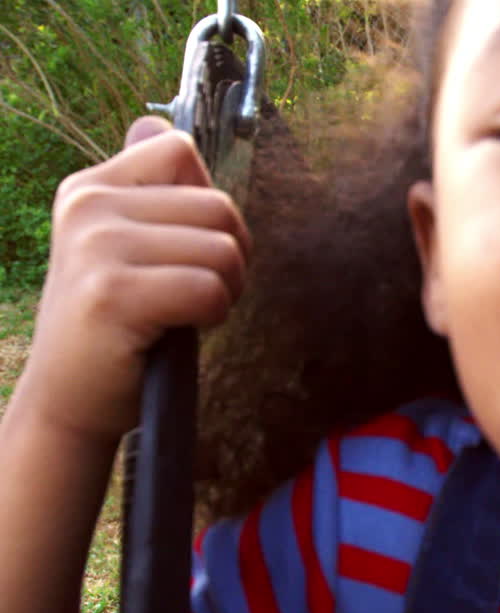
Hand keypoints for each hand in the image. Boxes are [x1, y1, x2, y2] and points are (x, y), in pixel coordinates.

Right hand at [16, 116, 250, 442]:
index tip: (185, 248)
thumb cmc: (115, 327)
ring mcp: (96, 248)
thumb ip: (145, 188)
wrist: (69, 401)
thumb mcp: (122, 246)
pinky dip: (212, 316)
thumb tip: (154, 122)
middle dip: (230, 256)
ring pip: (223, 248)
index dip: (209, 205)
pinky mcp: (112, 294)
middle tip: (193, 294)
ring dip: (225, 289)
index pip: (180, 150)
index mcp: (91, 188)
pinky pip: (210, 288)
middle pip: (218, 205)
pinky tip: (176, 331)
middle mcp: (88, 207)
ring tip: (184, 313)